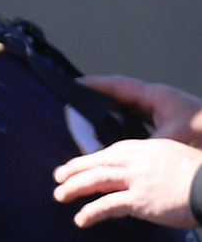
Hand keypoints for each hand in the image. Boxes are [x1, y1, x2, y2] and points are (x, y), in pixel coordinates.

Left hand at [56, 135, 201, 230]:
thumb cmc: (200, 175)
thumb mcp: (174, 158)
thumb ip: (154, 162)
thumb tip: (141, 173)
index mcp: (147, 148)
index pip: (111, 151)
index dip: (92, 158)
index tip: (80, 164)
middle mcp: (138, 160)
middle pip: (97, 162)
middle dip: (73, 169)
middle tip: (57, 176)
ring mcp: (137, 179)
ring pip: (95, 180)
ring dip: (73, 188)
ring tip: (59, 195)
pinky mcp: (139, 200)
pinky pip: (107, 206)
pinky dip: (90, 213)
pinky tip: (81, 220)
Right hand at [85, 75, 201, 147]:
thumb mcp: (168, 140)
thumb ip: (137, 147)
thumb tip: (112, 157)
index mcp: (158, 96)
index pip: (118, 84)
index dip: (94, 84)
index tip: (73, 84)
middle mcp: (159, 100)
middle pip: (120, 95)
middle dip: (97, 98)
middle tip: (75, 105)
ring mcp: (164, 112)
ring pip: (129, 108)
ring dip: (110, 113)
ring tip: (88, 122)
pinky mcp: (169, 124)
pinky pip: (138, 120)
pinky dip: (123, 125)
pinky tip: (116, 137)